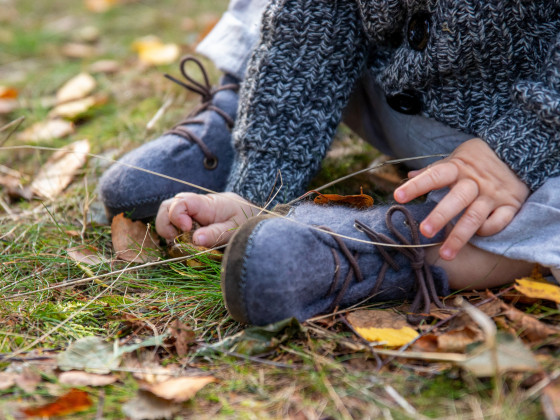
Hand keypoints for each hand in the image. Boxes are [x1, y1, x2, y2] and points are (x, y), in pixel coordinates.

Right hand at [155, 192, 254, 246]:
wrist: (251, 215)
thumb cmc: (245, 220)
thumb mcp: (235, 229)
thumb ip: (216, 234)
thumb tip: (196, 240)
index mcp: (207, 204)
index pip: (182, 201)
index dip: (177, 215)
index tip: (186, 229)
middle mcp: (195, 205)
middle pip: (168, 206)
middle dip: (165, 223)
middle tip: (176, 238)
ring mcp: (191, 211)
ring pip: (167, 213)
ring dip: (167, 227)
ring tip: (177, 241)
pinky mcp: (190, 219)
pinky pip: (173, 221)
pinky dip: (172, 231)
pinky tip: (181, 241)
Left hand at [394, 138, 529, 259]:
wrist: (519, 152)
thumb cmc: (478, 159)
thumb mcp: (456, 158)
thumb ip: (434, 169)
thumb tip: (409, 175)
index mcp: (458, 168)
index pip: (434, 175)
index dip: (416, 186)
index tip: (398, 196)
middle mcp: (474, 182)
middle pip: (457, 200)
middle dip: (440, 216)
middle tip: (424, 232)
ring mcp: (493, 195)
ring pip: (475, 217)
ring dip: (460, 237)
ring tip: (445, 254)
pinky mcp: (510, 205)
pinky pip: (498, 222)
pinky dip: (487, 230)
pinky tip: (477, 236)